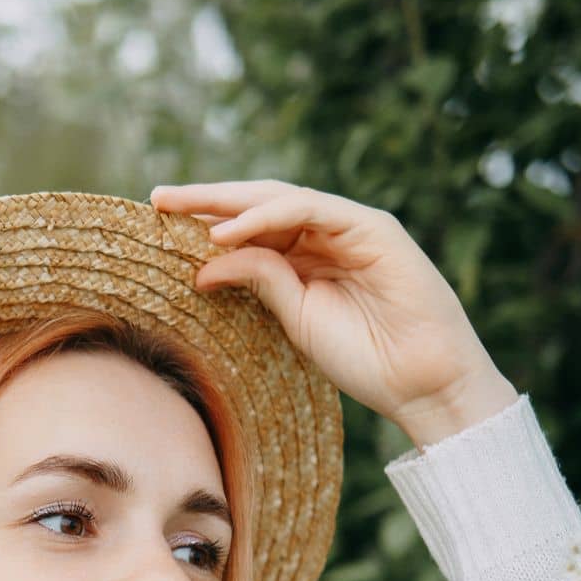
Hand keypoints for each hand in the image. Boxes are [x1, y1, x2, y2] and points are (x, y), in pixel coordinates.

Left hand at [149, 180, 517, 447]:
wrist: (422, 381)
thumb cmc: (365, 359)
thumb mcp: (296, 320)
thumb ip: (260, 284)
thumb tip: (205, 263)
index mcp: (308, 259)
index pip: (251, 230)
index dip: (206, 224)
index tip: (159, 225)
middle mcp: (327, 235)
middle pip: (259, 205)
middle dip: (207, 200)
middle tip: (157, 199)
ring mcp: (351, 227)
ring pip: (280, 199)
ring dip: (228, 202)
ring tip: (180, 208)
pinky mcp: (372, 228)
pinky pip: (310, 211)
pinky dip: (266, 218)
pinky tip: (228, 232)